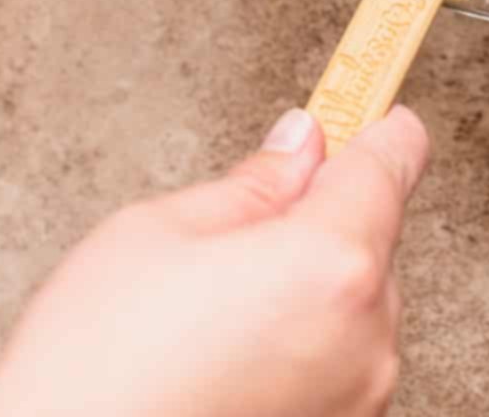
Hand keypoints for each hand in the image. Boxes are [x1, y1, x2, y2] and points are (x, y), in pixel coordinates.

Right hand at [0, 105, 429, 416]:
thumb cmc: (95, 374)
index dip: (372, 124)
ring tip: (216, 314)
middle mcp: (367, 335)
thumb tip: (299, 145)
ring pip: (354, 304)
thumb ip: (251, 184)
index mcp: (332, 264)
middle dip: (317, 220)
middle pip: (369, 237)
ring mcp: (359, 397)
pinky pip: (337, 362)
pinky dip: (300, 348)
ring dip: (308, 290)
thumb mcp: (157, 234)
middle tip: (239, 235)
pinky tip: (229, 358)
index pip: (393, 160)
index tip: (363, 102)